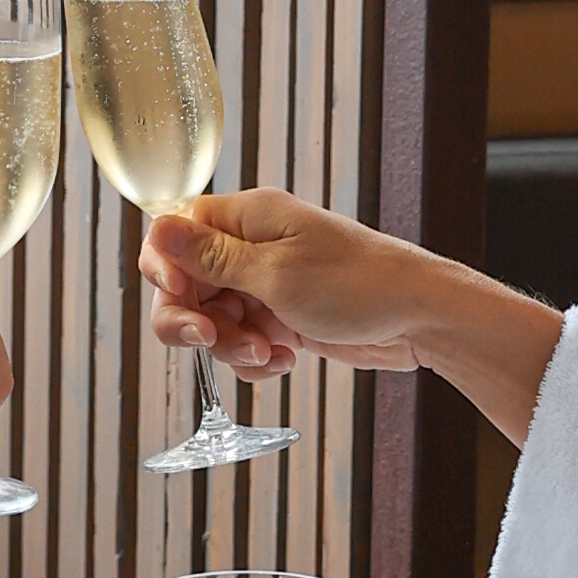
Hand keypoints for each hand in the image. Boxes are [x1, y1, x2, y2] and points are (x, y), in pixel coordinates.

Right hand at [140, 191, 436, 377]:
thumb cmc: (358, 285)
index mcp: (246, 218)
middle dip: (196, 321)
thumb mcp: (275, 274)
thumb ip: (211, 258)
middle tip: (214, 339)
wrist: (420, 318)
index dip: (167, 272)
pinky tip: (285, 359)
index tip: (184, 300)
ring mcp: (266, 283)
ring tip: (271, 352)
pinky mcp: (282, 315)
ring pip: (214, 319)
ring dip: (231, 345)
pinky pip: (244, 340)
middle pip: (187, 285)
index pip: (175, 235)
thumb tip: (157, 227)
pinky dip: (256, 357)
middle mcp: (251, 246)